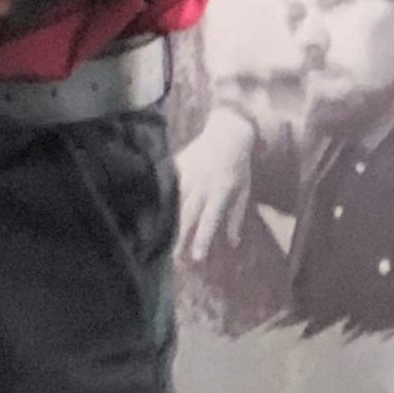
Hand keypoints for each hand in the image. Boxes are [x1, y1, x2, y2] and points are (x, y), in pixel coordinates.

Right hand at [174, 108, 261, 264]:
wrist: (227, 134)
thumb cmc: (239, 166)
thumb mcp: (243, 192)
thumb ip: (236, 217)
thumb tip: (233, 243)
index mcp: (220, 193)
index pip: (209, 221)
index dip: (202, 240)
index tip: (197, 259)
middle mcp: (201, 186)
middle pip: (188, 215)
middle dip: (180, 237)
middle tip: (173, 257)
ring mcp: (185, 175)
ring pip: (173, 202)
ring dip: (168, 222)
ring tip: (160, 239)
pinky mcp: (175, 166)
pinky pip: (166, 186)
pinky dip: (159, 201)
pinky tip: (150, 213)